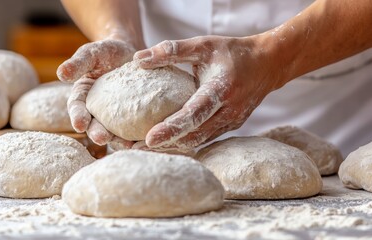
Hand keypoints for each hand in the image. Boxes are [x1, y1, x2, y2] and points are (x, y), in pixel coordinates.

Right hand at [57, 39, 135, 148]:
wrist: (130, 52)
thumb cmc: (106, 51)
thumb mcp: (91, 53)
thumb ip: (78, 63)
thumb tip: (61, 73)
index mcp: (82, 97)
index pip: (76, 108)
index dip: (77, 117)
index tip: (80, 124)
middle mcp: (95, 111)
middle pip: (93, 125)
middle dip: (97, 133)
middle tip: (102, 138)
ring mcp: (114, 116)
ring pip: (113, 132)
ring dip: (118, 140)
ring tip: (127, 145)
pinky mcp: (131, 118)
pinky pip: (132, 128)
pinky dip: (137, 135)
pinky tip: (144, 139)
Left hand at [133, 36, 283, 150]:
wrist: (268, 64)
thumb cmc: (233, 52)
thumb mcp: (203, 45)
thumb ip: (171, 50)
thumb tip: (138, 59)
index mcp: (221, 89)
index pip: (194, 114)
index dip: (172, 128)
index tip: (149, 138)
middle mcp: (229, 111)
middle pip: (194, 135)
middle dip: (165, 144)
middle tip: (135, 148)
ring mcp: (232, 122)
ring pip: (199, 141)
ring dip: (173, 146)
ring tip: (144, 149)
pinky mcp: (231, 126)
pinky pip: (205, 138)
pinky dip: (185, 141)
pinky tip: (167, 142)